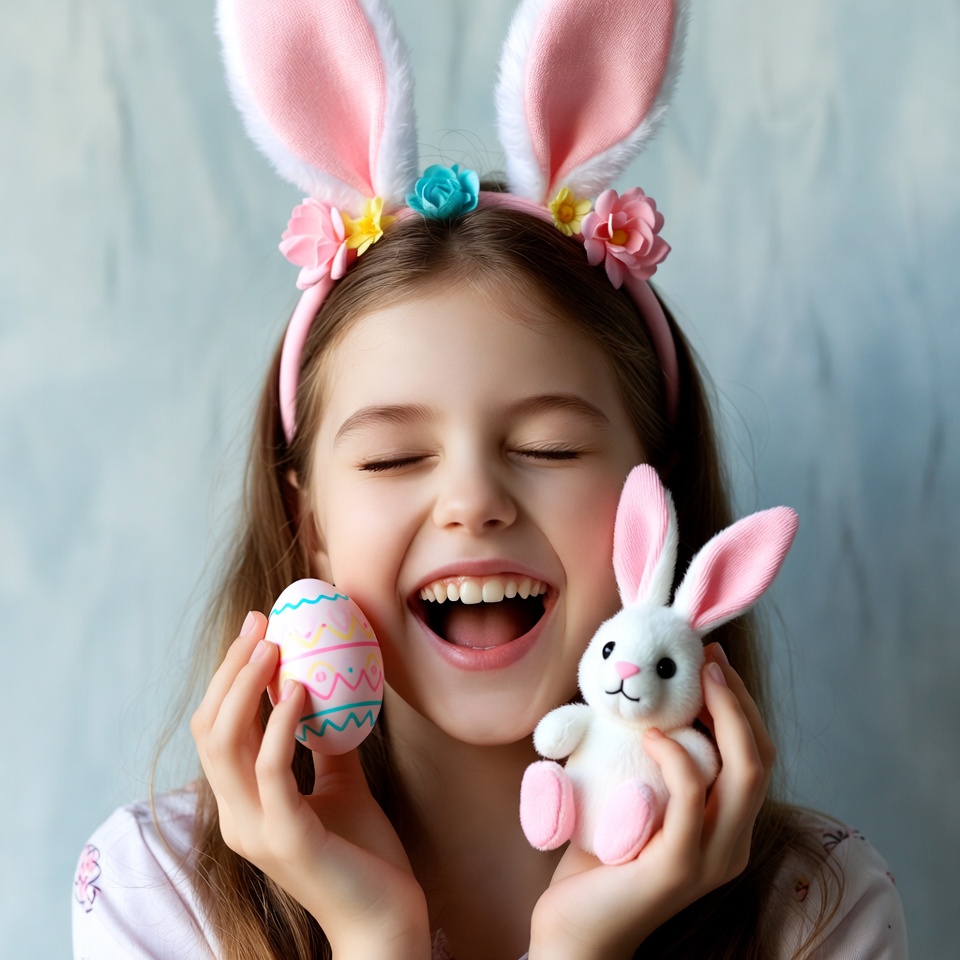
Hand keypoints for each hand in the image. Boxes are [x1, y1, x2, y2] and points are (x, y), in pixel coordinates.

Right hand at [190, 612, 429, 958]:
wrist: (386, 919)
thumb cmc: (363, 853)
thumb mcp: (341, 785)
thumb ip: (325, 745)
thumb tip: (329, 687)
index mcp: (243, 803)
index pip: (217, 730)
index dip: (230, 677)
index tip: (257, 630)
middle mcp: (236, 815)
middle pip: (210, 729)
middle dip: (231, 670)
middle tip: (259, 624)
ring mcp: (255, 829)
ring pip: (227, 744)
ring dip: (248, 687)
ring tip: (275, 646)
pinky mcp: (284, 838)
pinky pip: (271, 770)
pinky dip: (281, 724)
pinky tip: (302, 691)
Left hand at [528, 643, 774, 959]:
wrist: (575, 930)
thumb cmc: (601, 857)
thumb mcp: (636, 797)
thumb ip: (654, 763)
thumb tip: (650, 700)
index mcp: (725, 827)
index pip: (755, 757)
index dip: (741, 706)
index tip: (713, 661)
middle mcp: (730, 844)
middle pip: (760, 759)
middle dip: (740, 701)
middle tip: (710, 658)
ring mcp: (710, 858)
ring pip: (743, 776)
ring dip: (725, 716)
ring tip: (699, 678)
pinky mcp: (678, 866)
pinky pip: (691, 799)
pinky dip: (678, 757)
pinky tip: (654, 733)